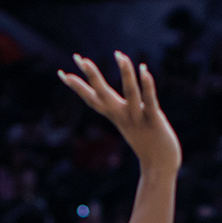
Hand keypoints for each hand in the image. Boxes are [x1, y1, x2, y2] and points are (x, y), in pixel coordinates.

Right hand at [55, 52, 179, 171]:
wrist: (160, 167)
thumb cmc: (146, 143)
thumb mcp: (130, 124)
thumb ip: (123, 112)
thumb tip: (115, 105)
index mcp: (115, 116)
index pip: (92, 99)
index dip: (77, 87)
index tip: (61, 73)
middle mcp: (123, 116)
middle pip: (104, 95)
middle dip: (92, 76)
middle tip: (79, 58)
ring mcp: (138, 119)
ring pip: (130, 94)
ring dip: (125, 74)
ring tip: (119, 54)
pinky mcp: (154, 122)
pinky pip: (150, 101)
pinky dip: (147, 85)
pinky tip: (145, 69)